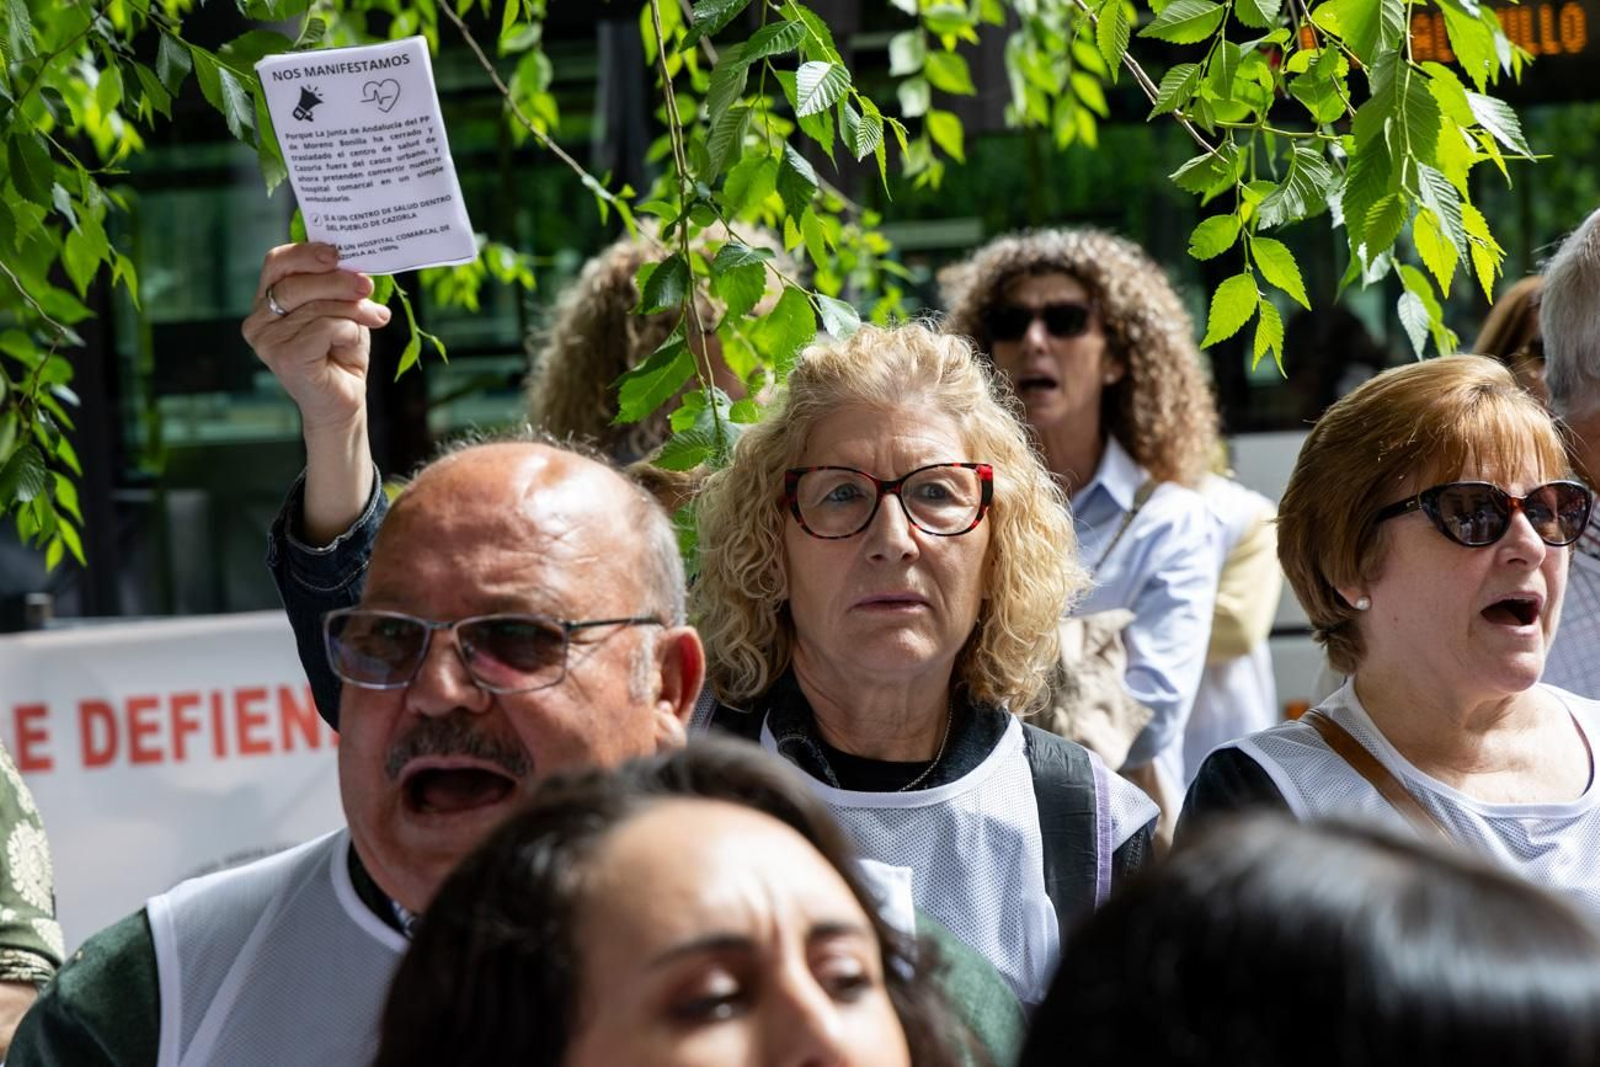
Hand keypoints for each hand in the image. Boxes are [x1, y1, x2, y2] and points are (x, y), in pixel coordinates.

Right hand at [241, 242, 390, 435]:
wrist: (344, 402)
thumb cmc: (340, 353)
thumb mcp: (340, 310)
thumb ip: (336, 286)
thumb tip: (351, 262)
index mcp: (267, 302)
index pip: (276, 263)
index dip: (305, 253)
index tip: (336, 253)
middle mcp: (259, 320)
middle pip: (296, 283)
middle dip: (338, 281)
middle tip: (367, 286)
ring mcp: (268, 341)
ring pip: (315, 306)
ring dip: (352, 309)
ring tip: (375, 317)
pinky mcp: (285, 357)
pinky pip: (324, 327)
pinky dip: (348, 331)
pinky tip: (352, 345)